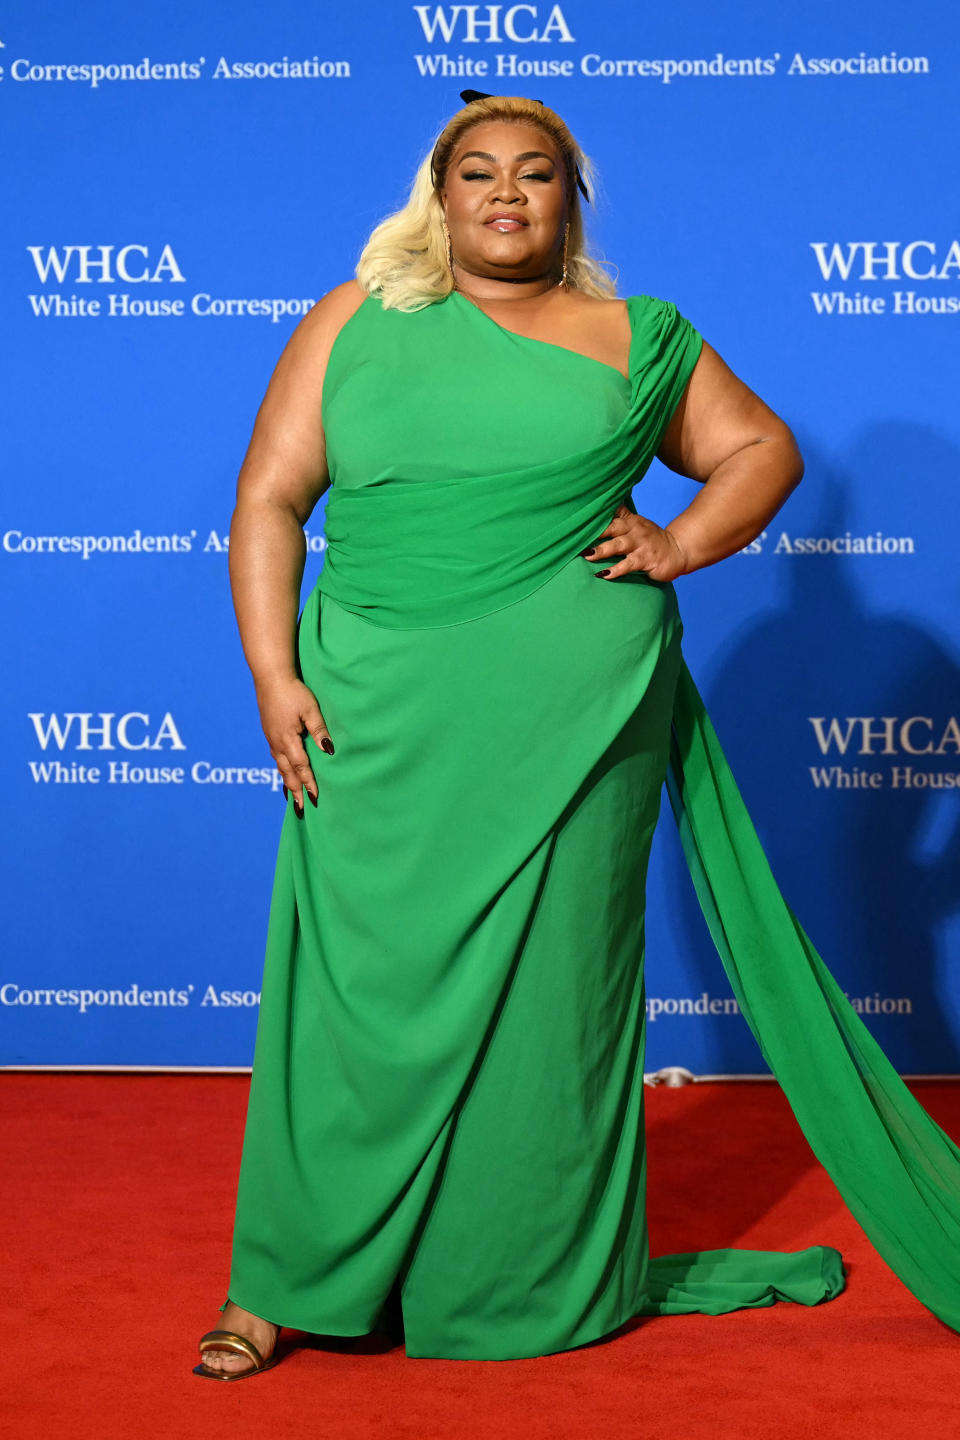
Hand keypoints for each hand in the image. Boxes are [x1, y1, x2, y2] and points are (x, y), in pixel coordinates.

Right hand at [254, 675, 333, 813]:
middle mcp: (276, 743)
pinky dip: (281, 770)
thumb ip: (319, 730)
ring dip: (287, 783)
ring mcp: (271, 738)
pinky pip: (275, 757)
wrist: (270, 677)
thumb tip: (328, 751)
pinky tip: (284, 773)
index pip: (301, 767)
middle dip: (296, 791)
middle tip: (302, 809)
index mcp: (287, 739)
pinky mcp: (269, 733)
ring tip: (293, 798)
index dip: (309, 783)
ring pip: (280, 767)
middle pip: (287, 773)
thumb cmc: (293, 691)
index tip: (316, 798)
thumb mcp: (310, 709)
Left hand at [580, 503, 687, 581]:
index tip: (578, 518)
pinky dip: (616, 570)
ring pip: (618, 546)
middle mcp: (635, 530)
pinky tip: (605, 574)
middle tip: (577, 537)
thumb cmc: (652, 540)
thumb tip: (605, 504)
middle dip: (595, 532)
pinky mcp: (646, 559)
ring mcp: (641, 545)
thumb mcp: (637, 524)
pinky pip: (628, 564)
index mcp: (631, 521)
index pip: (611, 515)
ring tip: (587, 555)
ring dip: (602, 550)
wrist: (678, 551)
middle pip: (612, 528)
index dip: (595, 516)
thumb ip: (621, 515)